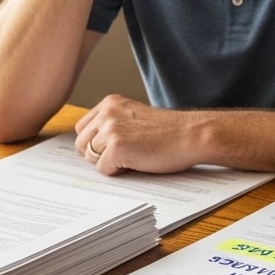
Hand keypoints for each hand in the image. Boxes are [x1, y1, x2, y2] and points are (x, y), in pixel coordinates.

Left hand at [73, 94, 200, 174]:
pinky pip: (103, 169)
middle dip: (98, 154)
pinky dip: (119, 171)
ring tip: (134, 156)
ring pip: (90, 157)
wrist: (192, 135)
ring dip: (109, 162)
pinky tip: (138, 161)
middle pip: (81, 143)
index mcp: (110, 103)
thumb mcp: (134, 118)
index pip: (83, 128)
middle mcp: (107, 112)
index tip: (116, 147)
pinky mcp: (115, 147)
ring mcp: (110, 129)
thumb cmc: (169, 132)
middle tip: (126, 154)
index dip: (97, 142)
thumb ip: (113, 125)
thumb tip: (89, 147)